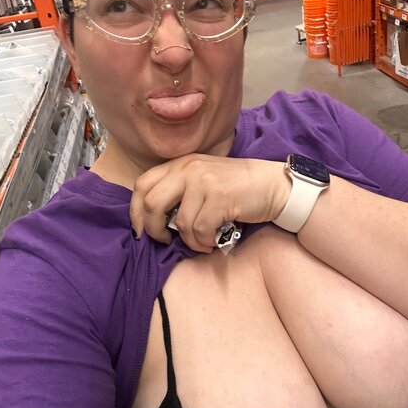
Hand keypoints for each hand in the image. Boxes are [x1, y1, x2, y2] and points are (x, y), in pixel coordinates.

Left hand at [130, 154, 289, 251]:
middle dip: (153, 229)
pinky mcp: (220, 197)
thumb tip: (154, 221)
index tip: (141, 230)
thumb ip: (178, 191)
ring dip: (188, 241)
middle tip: (165, 240)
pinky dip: (203, 244)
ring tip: (201, 243)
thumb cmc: (236, 188)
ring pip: (180, 223)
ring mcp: (204, 182)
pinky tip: (212, 243)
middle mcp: (188, 169)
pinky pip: (200, 230)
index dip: (135, 211)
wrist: (272, 185)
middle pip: (151, 203)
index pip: (142, 184)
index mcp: (180, 163)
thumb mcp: (203, 179)